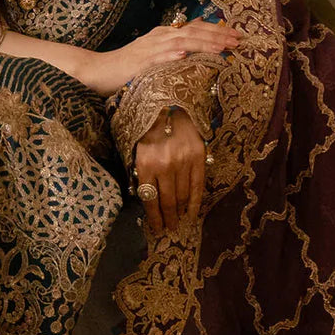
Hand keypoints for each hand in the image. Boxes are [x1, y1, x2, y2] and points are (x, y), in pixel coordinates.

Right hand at [78, 19, 240, 97]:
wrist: (98, 70)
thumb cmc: (128, 65)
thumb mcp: (155, 51)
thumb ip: (175, 43)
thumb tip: (199, 32)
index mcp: (164, 34)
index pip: (195, 28)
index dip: (217, 31)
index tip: (237, 36)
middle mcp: (159, 37)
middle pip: (192, 32)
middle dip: (216, 35)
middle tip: (238, 40)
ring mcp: (148, 49)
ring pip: (180, 42)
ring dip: (202, 43)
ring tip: (221, 46)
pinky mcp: (138, 63)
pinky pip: (156, 58)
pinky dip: (171, 55)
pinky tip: (184, 54)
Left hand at [134, 107, 207, 231]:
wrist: (170, 105)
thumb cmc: (148, 128)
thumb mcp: (135, 150)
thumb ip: (140, 173)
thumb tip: (144, 198)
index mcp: (145, 165)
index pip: (149, 200)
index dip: (154, 218)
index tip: (156, 228)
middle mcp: (165, 166)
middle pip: (167, 201)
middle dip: (168, 218)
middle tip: (169, 229)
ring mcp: (183, 162)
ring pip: (183, 196)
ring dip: (180, 212)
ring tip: (179, 221)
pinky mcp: (199, 158)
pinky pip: (198, 186)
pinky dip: (196, 202)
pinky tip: (193, 213)